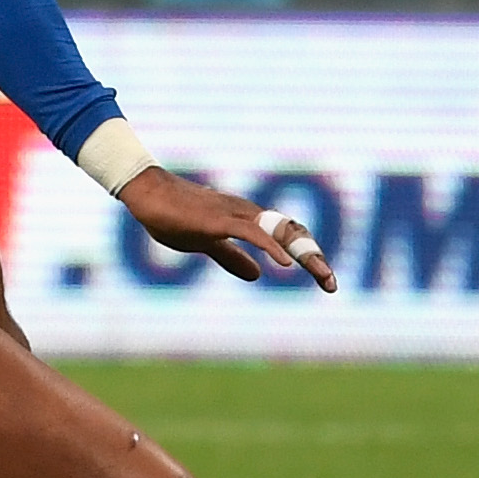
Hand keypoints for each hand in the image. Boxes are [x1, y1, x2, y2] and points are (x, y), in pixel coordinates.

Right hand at [122, 165, 336, 289]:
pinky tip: (283, 263)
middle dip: (314, 258)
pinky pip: (250, 232)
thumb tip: (257, 276)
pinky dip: (270, 246)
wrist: (147, 193)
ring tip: (321, 274)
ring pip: (278, 231)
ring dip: (302, 253)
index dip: (308, 255)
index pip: (287, 236)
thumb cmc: (174, 215)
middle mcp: (248, 213)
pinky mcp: (218, 220)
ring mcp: (234, 215)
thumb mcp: (207, 244)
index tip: (325, 280)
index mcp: (248, 219)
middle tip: (331, 284)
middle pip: (291, 233)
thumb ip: (232, 258)